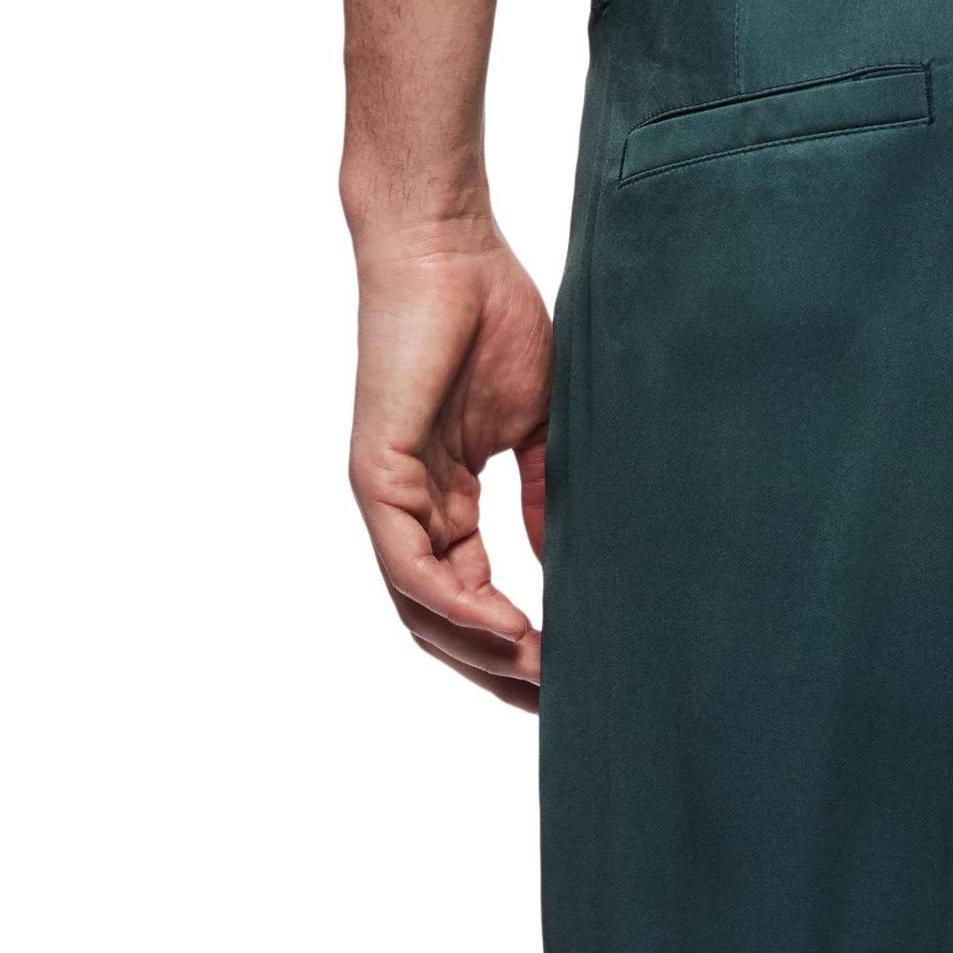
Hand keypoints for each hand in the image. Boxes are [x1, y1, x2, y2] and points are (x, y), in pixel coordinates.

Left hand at [345, 215, 554, 717]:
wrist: (449, 245)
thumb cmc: (494, 314)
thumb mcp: (541, 423)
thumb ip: (548, 491)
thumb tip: (561, 555)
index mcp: (443, 499)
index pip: (472, 596)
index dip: (519, 644)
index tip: (573, 679)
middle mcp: (410, 507)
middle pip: (442, 621)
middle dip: (500, 669)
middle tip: (559, 706)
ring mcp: (390, 493)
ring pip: (422, 609)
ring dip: (482, 654)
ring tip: (543, 680)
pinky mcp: (379, 472)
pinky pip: (411, 566)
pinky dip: (457, 608)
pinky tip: (512, 632)